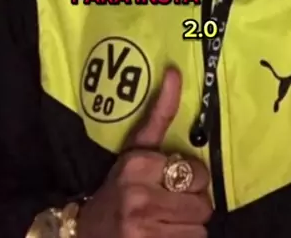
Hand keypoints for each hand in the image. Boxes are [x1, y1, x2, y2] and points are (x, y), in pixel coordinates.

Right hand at [77, 68, 212, 237]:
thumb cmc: (120, 184)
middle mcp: (138, 197)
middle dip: (193, 204)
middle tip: (171, 204)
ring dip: (189, 227)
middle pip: (203, 203)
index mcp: (137, 165)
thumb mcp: (137, 148)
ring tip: (166, 222)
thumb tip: (175, 71)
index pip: (197, 173)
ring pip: (199, 228)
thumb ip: (160, 113)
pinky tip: (164, 236)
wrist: (87, 231)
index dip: (192, 179)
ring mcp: (141, 229)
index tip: (174, 180)